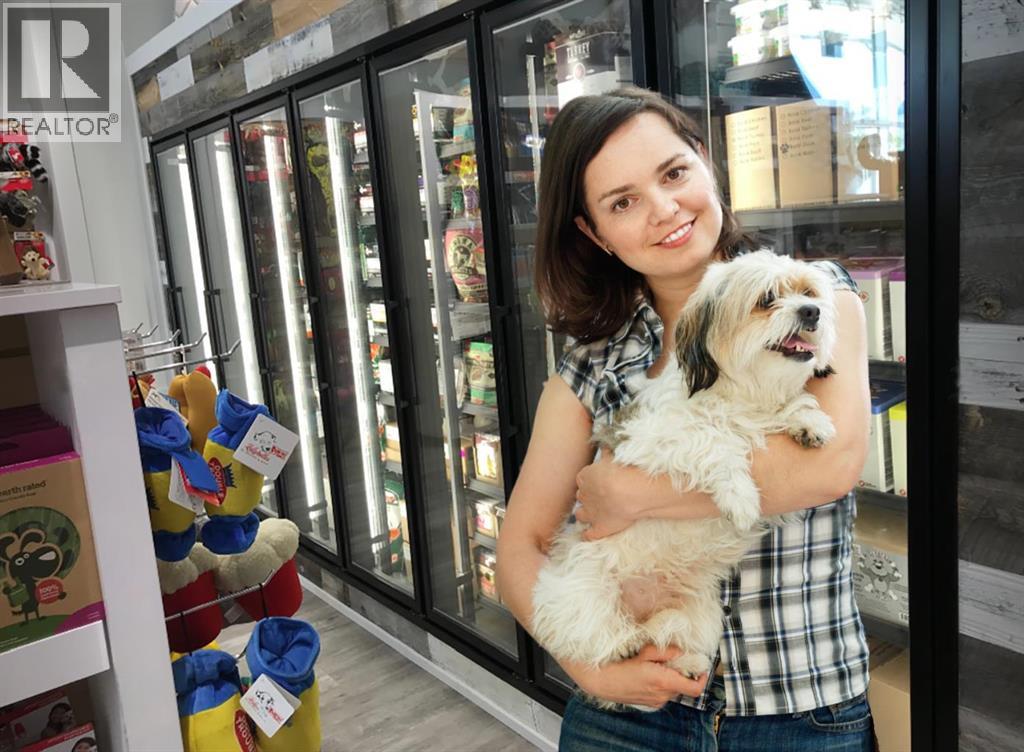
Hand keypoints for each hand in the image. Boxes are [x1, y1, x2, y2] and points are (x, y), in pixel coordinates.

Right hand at [565, 646, 708, 708]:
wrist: (604, 681)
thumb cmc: (622, 665)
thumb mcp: (645, 652)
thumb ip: (666, 651)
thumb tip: (680, 651)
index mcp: (664, 681)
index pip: (694, 688)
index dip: (702, 679)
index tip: (701, 669)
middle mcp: (663, 695)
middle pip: (683, 686)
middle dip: (682, 673)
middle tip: (674, 660)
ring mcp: (656, 701)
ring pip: (673, 689)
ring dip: (671, 678)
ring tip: (657, 666)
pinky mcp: (650, 703)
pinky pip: (663, 693)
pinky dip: (662, 684)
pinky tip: (650, 675)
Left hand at [575, 453, 638, 539]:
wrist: (630, 492)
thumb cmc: (624, 470)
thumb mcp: (614, 456)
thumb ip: (607, 452)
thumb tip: (604, 445)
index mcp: (585, 476)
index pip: (583, 478)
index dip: (592, 479)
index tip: (601, 480)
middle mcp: (584, 495)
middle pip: (582, 495)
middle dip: (590, 495)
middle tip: (604, 495)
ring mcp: (590, 513)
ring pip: (580, 514)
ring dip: (586, 513)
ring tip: (596, 513)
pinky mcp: (599, 528)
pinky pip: (588, 535)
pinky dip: (588, 535)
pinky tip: (590, 534)